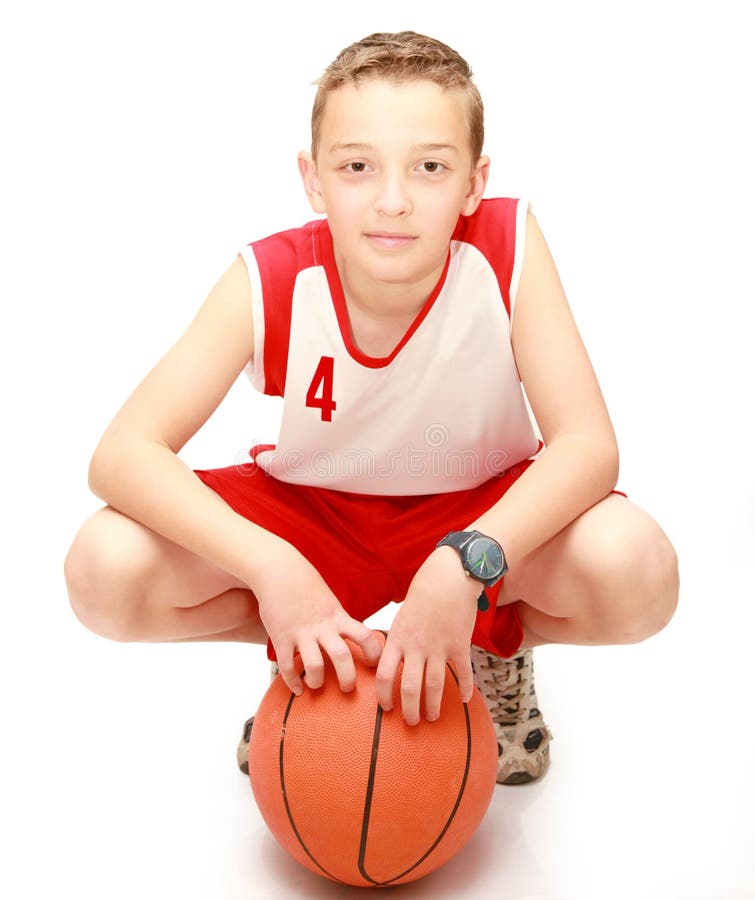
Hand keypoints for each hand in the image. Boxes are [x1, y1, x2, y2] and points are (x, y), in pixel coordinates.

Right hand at [249, 538, 381, 695]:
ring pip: (315, 666)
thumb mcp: (329, 601)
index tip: (374, 665)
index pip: (365, 636)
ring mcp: (302, 633)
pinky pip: (287, 667)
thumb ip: (338, 620)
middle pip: (342, 657)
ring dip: (317, 682)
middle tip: (347, 688)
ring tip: (316, 685)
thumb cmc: (306, 586)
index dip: (374, 653)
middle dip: (348, 679)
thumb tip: (351, 637)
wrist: (279, 571)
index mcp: (338, 617)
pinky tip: (297, 689)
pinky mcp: (282, 638)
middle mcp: (323, 627)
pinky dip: (293, 682)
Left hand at [375, 546, 478, 725]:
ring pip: (434, 685)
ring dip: (432, 705)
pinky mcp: (460, 644)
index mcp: (398, 638)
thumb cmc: (422, 594)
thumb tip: (387, 662)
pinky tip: (463, 700)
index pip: (384, 675)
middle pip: (409, 687)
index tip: (387, 708)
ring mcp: (439, 646)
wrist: (449, 577)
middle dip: (409, 710)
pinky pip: (463, 672)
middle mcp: (416, 646)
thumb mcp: (401, 617)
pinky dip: (465, 688)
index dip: (384, 695)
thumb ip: (396, 641)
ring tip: (431, 717)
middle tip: (411, 723)